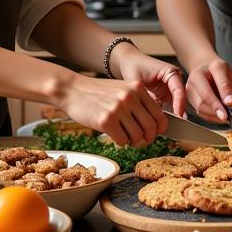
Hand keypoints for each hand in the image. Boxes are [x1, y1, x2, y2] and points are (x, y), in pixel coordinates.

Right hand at [53, 73, 167, 146]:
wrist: (72, 90)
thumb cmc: (97, 93)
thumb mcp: (123, 89)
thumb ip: (138, 102)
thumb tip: (154, 126)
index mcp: (138, 88)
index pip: (159, 114)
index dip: (158, 129)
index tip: (154, 134)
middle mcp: (130, 97)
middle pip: (150, 127)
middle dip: (147, 138)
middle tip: (141, 141)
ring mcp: (118, 108)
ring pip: (137, 136)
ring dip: (132, 141)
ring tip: (125, 137)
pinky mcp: (106, 120)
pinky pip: (122, 140)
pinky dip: (121, 142)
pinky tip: (114, 136)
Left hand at [112, 45, 186, 115]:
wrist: (128, 61)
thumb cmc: (133, 65)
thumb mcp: (136, 79)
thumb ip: (144, 94)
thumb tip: (151, 110)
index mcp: (170, 72)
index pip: (179, 89)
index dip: (180, 103)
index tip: (178, 114)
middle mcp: (173, 80)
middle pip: (179, 98)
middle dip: (176, 111)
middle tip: (169, 122)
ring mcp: (168, 89)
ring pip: (174, 105)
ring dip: (170, 114)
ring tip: (162, 123)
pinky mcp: (163, 95)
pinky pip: (166, 107)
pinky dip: (163, 114)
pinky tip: (157, 120)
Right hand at [185, 56, 231, 122]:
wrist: (204, 68)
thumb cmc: (215, 69)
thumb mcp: (224, 70)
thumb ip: (227, 86)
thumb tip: (231, 103)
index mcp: (198, 75)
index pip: (206, 92)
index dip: (217, 104)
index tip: (227, 110)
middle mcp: (190, 86)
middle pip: (201, 103)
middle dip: (215, 111)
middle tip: (227, 117)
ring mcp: (189, 95)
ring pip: (200, 110)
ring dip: (214, 115)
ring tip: (226, 115)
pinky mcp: (190, 103)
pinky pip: (201, 113)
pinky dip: (212, 117)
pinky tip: (219, 115)